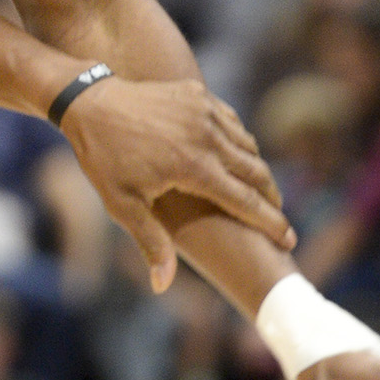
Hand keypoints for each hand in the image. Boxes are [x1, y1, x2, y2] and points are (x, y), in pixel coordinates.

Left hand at [60, 75, 294, 290]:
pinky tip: (235, 154)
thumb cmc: (104, 159)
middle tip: (276, 217)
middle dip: (271, 198)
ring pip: (248, 145)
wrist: (90, 104)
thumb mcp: (122, 204)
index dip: (272, 223)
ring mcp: (205, 111)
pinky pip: (232, 121)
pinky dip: (239, 140)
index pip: (247, 201)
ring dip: (256, 168)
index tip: (290, 240)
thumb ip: (150, 242)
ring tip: (257, 189)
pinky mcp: (199, 94)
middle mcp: (207, 136)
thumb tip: (163, 286)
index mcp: (195, 167)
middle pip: (256, 173)